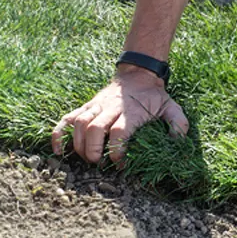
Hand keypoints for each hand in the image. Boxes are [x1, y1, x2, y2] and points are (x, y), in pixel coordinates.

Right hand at [51, 65, 189, 163]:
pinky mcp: (86, 106)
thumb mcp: (171, 106)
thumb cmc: (154, 96)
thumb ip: (178, 123)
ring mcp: (96, 105)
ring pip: (79, 123)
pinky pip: (67, 118)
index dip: (117, 151)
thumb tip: (178, 141)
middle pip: (94, 128)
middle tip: (97, 163)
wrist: (138, 73)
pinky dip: (58, 134)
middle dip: (92, 150)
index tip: (121, 164)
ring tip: (85, 158)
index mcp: (131, 111)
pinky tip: (58, 151)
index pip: (119, 132)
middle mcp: (110, 107)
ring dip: (77, 144)